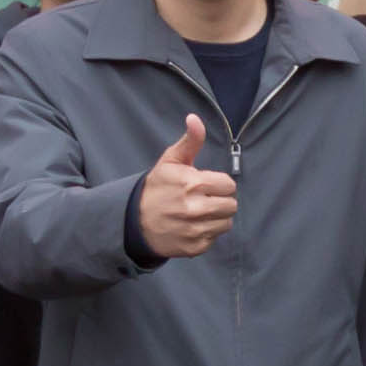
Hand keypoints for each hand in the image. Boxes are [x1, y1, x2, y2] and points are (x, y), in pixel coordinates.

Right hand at [137, 111, 236, 257]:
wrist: (134, 221)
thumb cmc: (156, 188)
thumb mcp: (170, 161)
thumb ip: (190, 141)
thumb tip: (195, 118)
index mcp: (193, 184)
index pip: (229, 185)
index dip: (219, 184)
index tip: (206, 185)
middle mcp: (195, 208)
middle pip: (231, 205)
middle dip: (221, 200)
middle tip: (205, 199)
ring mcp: (195, 230)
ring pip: (226, 223)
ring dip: (217, 217)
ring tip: (200, 212)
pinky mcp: (194, 247)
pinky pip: (215, 238)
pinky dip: (207, 233)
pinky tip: (193, 226)